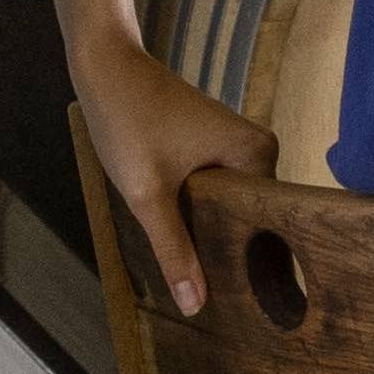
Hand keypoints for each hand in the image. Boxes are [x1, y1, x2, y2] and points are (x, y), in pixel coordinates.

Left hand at [39, 0, 251, 317]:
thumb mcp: (147, 194)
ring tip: (208, 282)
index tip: (250, 307)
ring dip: (214, 235)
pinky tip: (191, 246)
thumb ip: (174, 249)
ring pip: (230, 207)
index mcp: (257, 155)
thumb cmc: (128, 121)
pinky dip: (201, 214)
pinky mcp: (214, 146)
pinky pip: (217, 192)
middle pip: (251, 218)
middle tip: (224, 303)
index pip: (269, 224)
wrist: (104, 66)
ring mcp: (237, 147)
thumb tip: (195, 303)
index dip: (254, 265)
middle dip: (232, 254)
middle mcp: (258, 148)